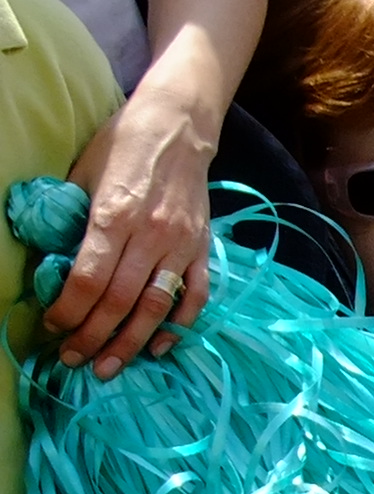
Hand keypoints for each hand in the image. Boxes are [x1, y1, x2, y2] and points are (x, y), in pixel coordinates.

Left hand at [45, 89, 214, 376]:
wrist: (178, 127)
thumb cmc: (121, 146)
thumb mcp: (82, 174)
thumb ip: (71, 220)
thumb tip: (54, 263)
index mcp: (114, 215)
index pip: (88, 279)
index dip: (68, 311)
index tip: (52, 326)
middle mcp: (150, 236)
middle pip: (119, 302)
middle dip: (92, 337)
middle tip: (73, 360)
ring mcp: (181, 246)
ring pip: (155, 308)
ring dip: (131, 343)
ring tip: (109, 366)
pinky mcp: (202, 250)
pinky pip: (194, 297)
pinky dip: (177, 326)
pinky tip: (158, 345)